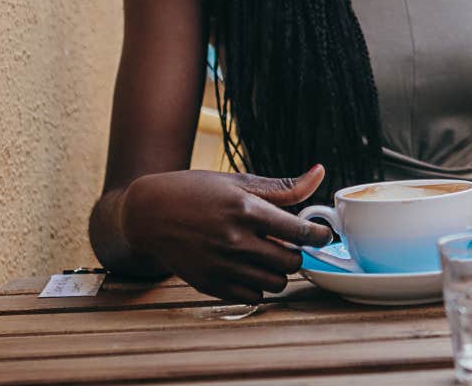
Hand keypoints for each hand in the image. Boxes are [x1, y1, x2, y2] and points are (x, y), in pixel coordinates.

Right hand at [119, 164, 332, 303]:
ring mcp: (222, 266)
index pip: (300, 232)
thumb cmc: (196, 192)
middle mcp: (235, 241)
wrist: (148, 214)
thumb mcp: (239, 182)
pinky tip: (250, 269)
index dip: (319, 235)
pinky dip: (258, 286)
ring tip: (268, 256)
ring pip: (276, 283)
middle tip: (288, 243)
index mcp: (246, 210)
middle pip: (292, 262)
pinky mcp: (209, 284)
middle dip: (297, 253)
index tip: (322, 235)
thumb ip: (283, 187)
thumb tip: (320, 174)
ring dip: (279, 271)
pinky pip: (252, 297)